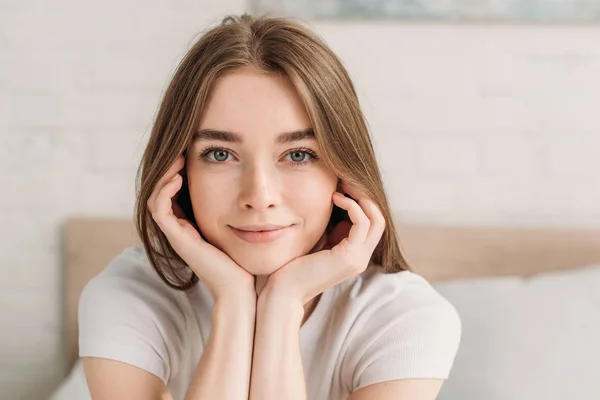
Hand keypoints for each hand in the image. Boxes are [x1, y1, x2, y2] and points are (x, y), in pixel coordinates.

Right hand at [147, 155, 255, 301]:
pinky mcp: (177, 240)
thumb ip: (242, 213)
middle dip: (170, 170)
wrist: (241, 290)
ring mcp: (177, 235)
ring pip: (156, 198)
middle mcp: (181, 230)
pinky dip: (164, 191)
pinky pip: (159, 210)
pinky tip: (179, 177)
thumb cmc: (246, 263)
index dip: (180, 173)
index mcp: (193, 227)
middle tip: (182, 151)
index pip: (176, 194)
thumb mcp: (243, 229)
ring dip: (164, 176)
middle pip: (163, 193)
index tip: (193, 155)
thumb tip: (257, 194)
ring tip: (178, 158)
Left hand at [262, 181, 385, 305]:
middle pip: (379, 219)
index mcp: (354, 255)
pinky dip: (351, 205)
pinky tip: (334, 197)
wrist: (283, 291)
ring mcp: (358, 259)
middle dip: (364, 196)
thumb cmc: (293, 266)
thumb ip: (329, 227)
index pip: (372, 223)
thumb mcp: (317, 240)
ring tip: (341, 187)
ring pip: (376, 219)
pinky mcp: (349, 257)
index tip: (343, 186)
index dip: (361, 202)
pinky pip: (361, 222)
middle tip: (346, 180)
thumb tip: (333, 200)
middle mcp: (361, 258)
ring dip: (360, 198)